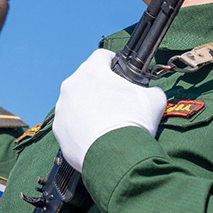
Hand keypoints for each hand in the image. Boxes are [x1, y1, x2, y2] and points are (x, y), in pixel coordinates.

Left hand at [54, 49, 166, 171]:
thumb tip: (152, 92)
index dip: (113, 62)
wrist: (117, 157)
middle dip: (99, 88)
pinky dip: (80, 127)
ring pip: (75, 102)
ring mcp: (62, 108)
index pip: (101, 56)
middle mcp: (72, 86)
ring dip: (87, 108)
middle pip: (86, 80)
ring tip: (104, 123)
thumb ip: (151, 89)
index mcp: (91, 72)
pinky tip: (94, 136)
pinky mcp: (58, 129)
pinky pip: (70, 123)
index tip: (118, 72)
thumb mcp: (154, 100)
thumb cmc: (133, 123)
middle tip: (114, 103)